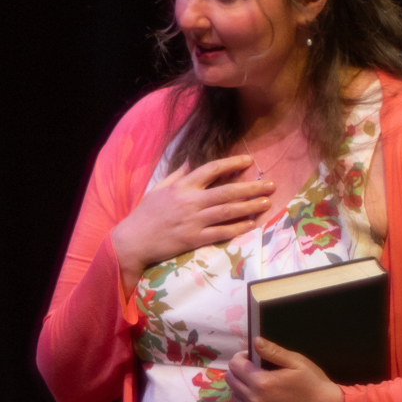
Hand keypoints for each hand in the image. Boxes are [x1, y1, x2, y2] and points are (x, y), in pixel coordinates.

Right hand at [110, 155, 274, 291]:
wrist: (131, 241)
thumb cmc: (144, 215)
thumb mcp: (158, 189)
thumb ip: (178, 175)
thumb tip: (192, 160)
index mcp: (181, 187)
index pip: (211, 169)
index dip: (232, 163)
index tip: (248, 161)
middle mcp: (190, 202)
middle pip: (227, 191)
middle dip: (251, 187)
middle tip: (270, 184)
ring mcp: (192, 221)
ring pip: (228, 211)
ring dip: (249, 206)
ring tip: (266, 202)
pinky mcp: (193, 239)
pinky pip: (220, 232)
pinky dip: (237, 228)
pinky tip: (250, 224)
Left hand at [227, 338, 345, 401]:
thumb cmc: (313, 384)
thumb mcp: (297, 363)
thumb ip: (273, 352)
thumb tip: (255, 341)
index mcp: (261, 382)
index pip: (234, 365)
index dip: (241, 358)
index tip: (251, 358)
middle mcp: (254, 401)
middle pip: (231, 381)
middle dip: (239, 372)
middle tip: (254, 371)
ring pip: (235, 397)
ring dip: (242, 388)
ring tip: (259, 386)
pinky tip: (261, 401)